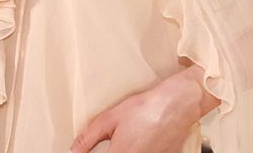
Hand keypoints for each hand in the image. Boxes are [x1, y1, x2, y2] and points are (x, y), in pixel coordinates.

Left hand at [70, 67, 216, 152]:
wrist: (177, 105)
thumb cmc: (145, 109)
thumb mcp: (108, 120)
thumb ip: (88, 138)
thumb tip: (75, 149)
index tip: (85, 152)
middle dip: (111, 150)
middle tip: (113, 140)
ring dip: (124, 149)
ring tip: (131, 136)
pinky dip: (141, 149)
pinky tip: (141, 139)